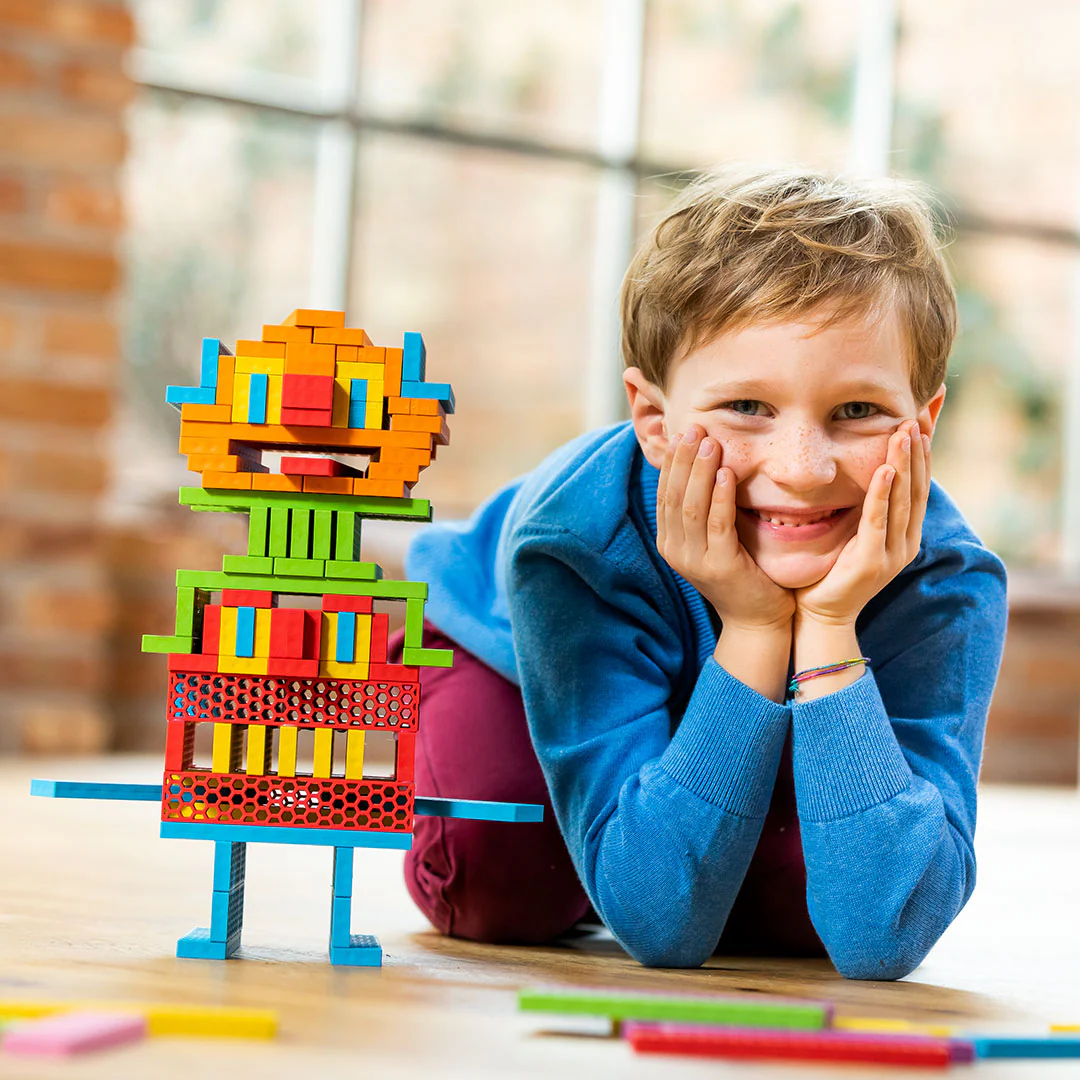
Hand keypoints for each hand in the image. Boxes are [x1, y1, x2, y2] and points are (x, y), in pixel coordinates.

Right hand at [656, 425, 795, 633]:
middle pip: (673, 495)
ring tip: (710, 443)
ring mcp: (693, 561)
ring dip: (699, 471)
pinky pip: (716, 525)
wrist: (758, 619)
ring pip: (691, 507)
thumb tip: (705, 463)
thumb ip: (706, 508)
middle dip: (684, 459)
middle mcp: (675, 551)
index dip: (673, 462)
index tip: (684, 432)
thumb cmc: (742, 572)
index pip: (664, 493)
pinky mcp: (719, 566)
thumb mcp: (715, 538)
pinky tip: (726, 474)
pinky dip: (719, 497)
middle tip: (695, 428)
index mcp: (670, 541)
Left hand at [794, 419, 930, 626]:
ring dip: (904, 465)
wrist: (821, 616)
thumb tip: (867, 473)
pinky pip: (879, 521)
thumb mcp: (855, 534)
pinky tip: (885, 471)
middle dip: (917, 453)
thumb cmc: (832, 572)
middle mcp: (905, 543)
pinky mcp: (871, 562)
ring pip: (903, 501)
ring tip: (904, 434)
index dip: (922, 456)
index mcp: (904, 536)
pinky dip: (883, 495)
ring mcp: (891, 554)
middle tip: (915, 418)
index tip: (920, 423)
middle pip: (917, 489)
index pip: (919, 488)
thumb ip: (865, 508)